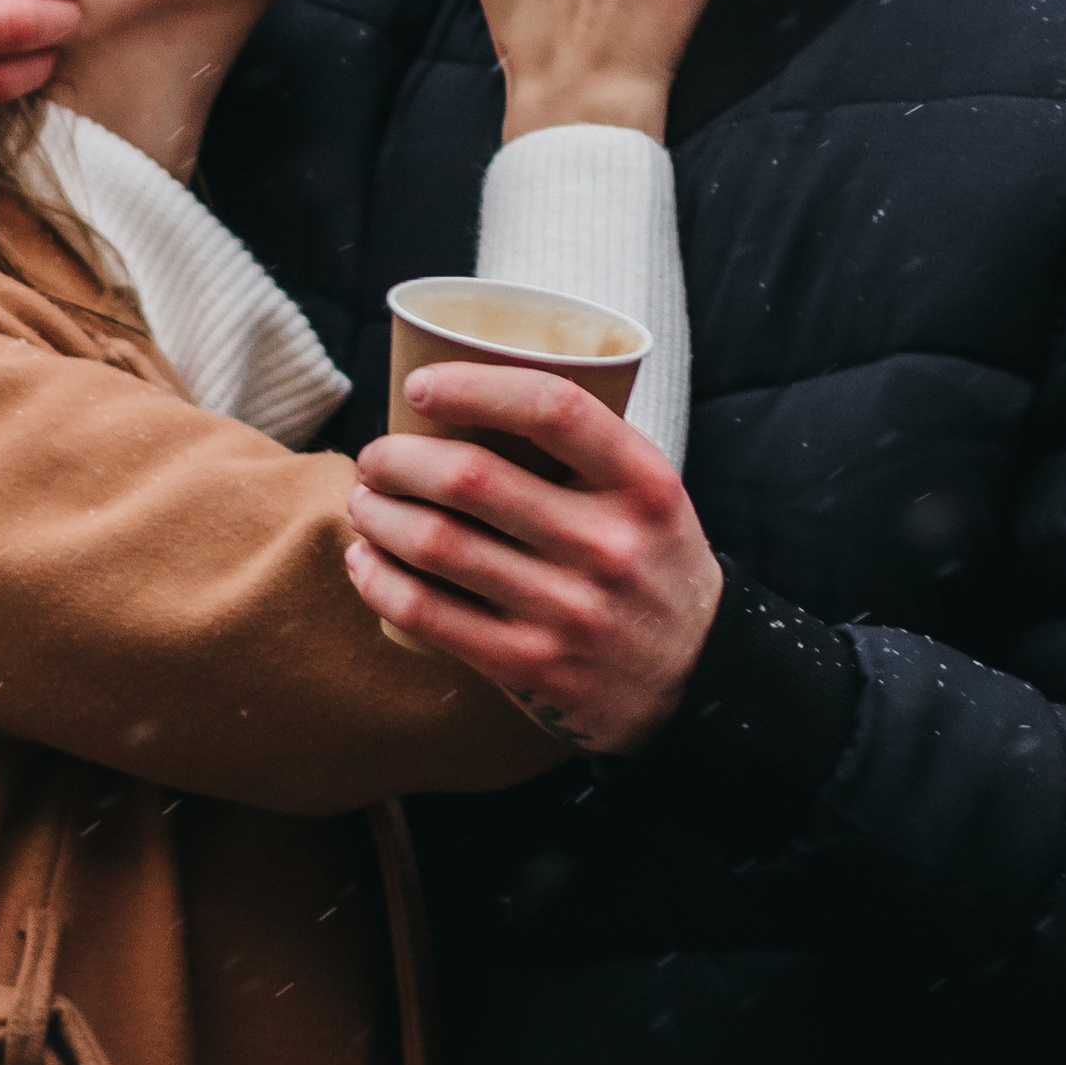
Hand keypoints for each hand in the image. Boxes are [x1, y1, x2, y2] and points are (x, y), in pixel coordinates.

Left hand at [344, 360, 722, 755]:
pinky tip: (365, 562)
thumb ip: (585, 450)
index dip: (472, 386)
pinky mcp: (532, 665)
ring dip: (379, 515)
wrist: (701, 678)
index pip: (551, 407)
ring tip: (364, 502)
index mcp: (642, 483)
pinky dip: (380, 582)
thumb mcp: (649, 494)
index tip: (420, 387)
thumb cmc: (653, 563)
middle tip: (375, 457)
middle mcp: (608, 543)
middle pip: (471, 477)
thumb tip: (471, 395)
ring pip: (438, 544)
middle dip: (398, 459)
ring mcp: (568, 610)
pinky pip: (430, 615)